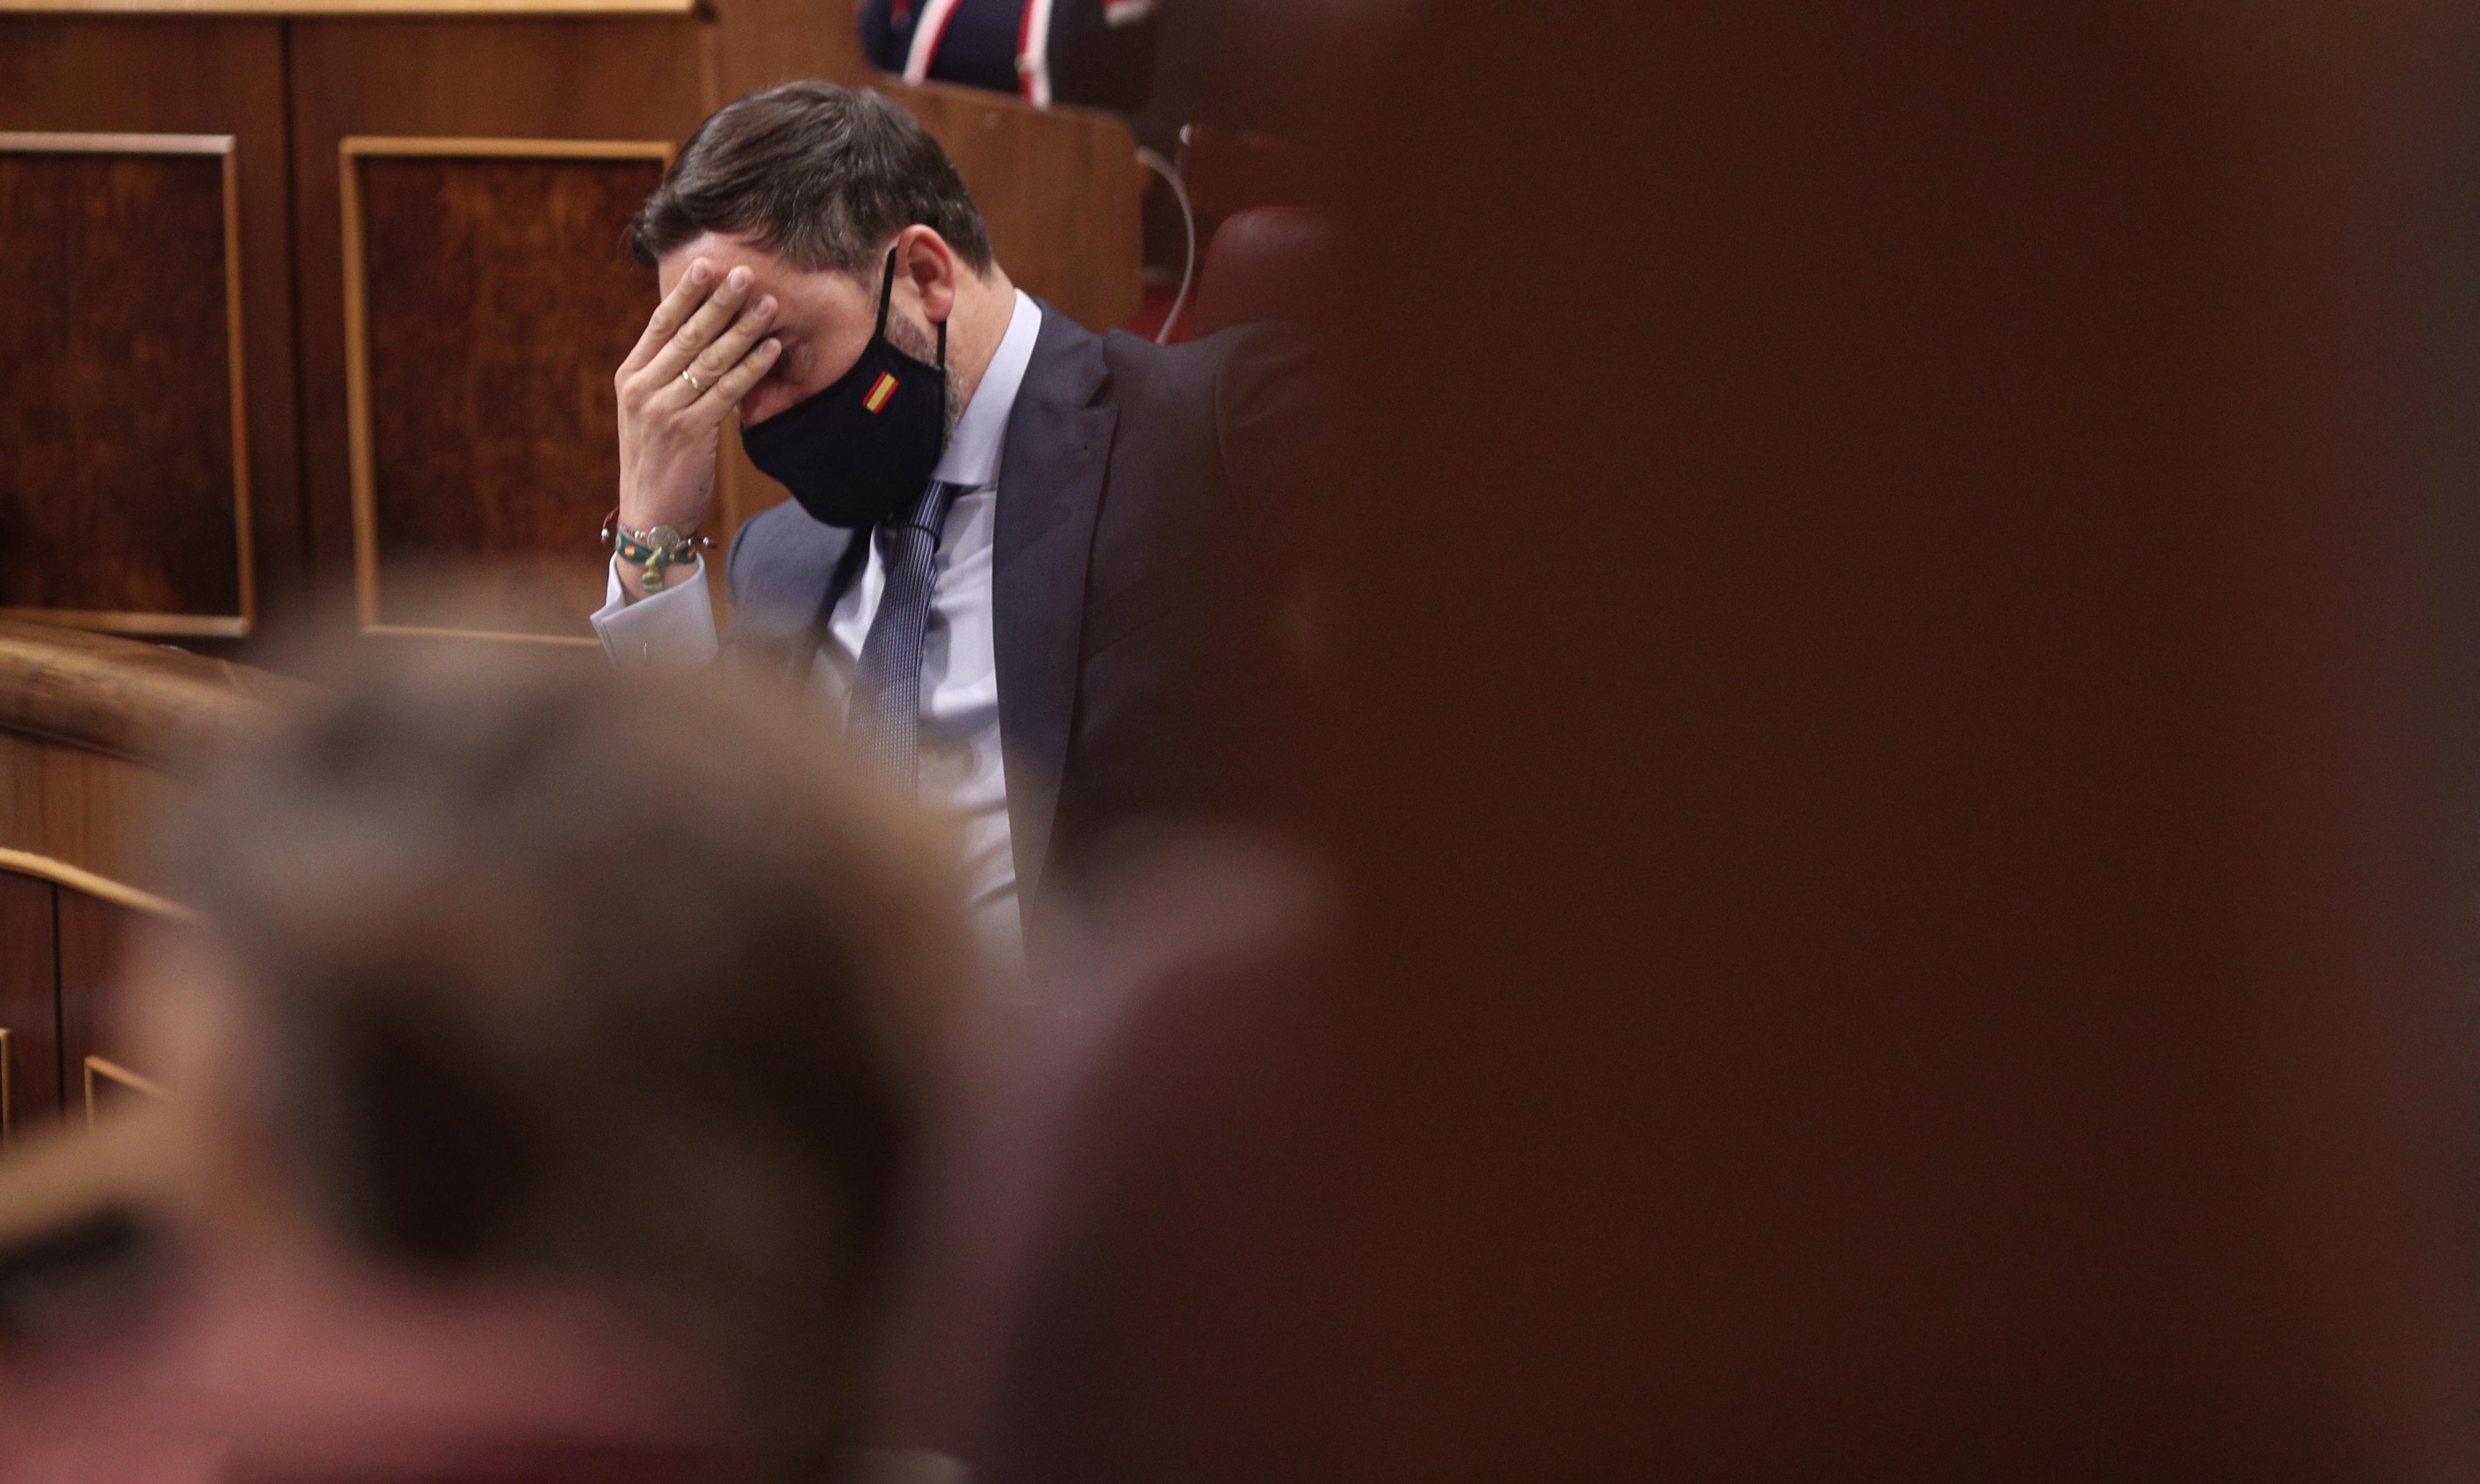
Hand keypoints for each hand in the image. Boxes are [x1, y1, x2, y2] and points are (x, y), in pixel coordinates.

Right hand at [614, 259, 781, 549]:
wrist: (650, 513)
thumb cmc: (657, 458)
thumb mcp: (649, 410)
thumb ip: (666, 373)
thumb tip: (700, 332)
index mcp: (631, 376)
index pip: (660, 324)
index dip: (685, 293)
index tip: (708, 265)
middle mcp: (642, 388)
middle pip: (687, 334)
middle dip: (719, 302)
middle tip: (745, 272)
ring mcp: (664, 410)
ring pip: (710, 360)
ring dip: (743, 329)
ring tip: (768, 304)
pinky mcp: (690, 433)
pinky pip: (727, 392)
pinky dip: (752, 368)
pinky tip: (771, 349)